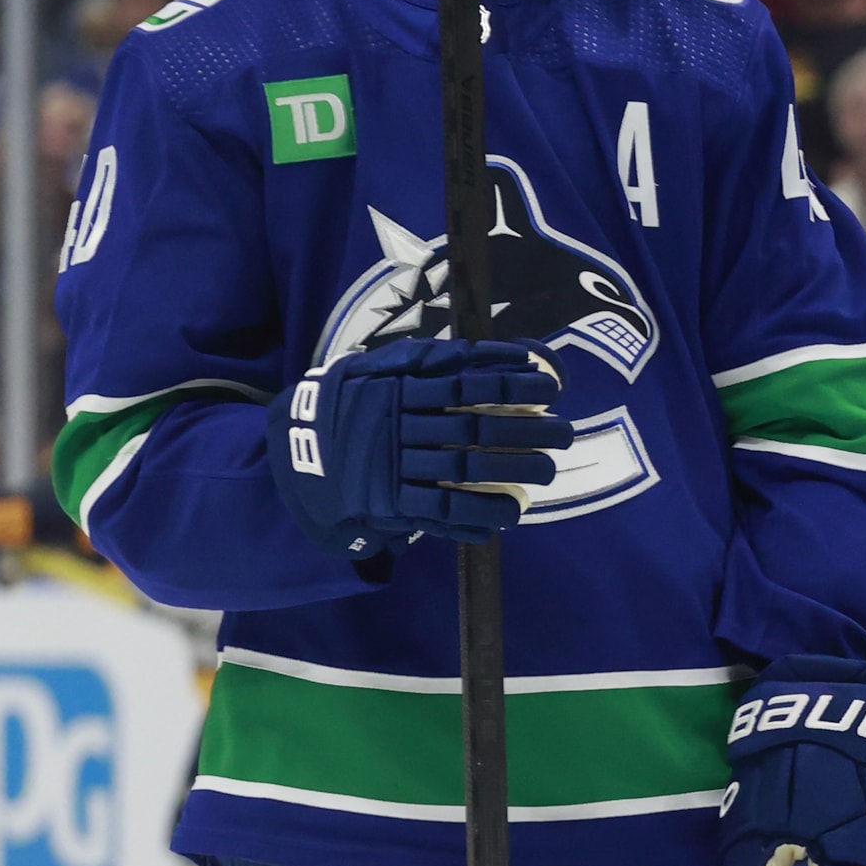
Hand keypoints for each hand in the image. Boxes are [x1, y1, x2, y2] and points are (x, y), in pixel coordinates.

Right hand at [267, 339, 569, 556]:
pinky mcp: (390, 503)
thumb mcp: (382, 367)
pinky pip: (443, 512)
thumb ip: (436, 358)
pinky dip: (481, 513)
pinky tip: (513, 511)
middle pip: (474, 429)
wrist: (298, 451)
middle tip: (566, 433)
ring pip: (464, 470)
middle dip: (527, 432)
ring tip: (549, 470)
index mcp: (398, 388)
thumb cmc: (355, 402)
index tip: (552, 387)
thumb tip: (503, 352)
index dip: (512, 385)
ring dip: (514, 472)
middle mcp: (397, 426)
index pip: (465, 384)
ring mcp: (393, 467)